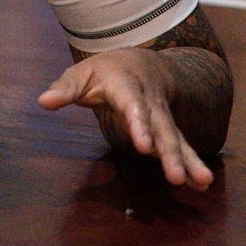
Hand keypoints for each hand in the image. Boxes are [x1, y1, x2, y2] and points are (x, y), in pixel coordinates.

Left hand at [39, 49, 214, 189]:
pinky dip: (192, 163)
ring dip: (188, 160)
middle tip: (176, 177)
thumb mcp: (81, 74)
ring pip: (176, 138)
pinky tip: (202, 184)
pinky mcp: (168, 129)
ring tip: (202, 182)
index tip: (144, 146)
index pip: (134, 105)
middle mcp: (150, 101)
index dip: (140, 124)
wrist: (140, 61)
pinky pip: (182, 145)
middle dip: (169, 152)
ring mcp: (162, 116)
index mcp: (127, 85)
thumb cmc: (104, 70)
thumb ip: (65, 89)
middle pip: (161, 127)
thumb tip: (43, 102)